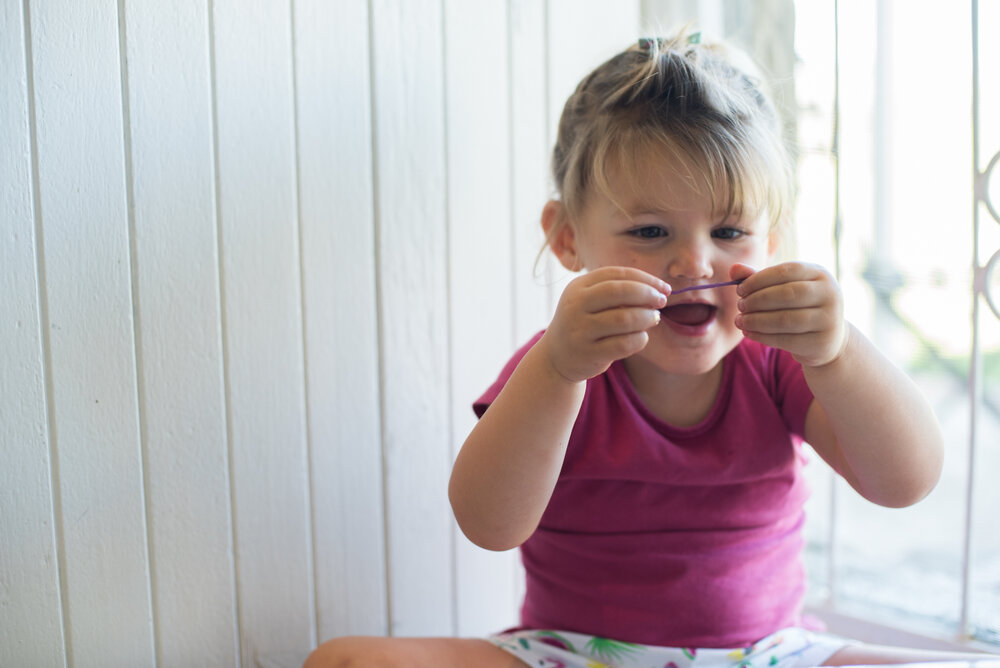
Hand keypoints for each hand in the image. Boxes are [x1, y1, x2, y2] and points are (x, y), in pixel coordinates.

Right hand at [540, 266, 668, 382]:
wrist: (557, 356)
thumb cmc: (585, 322)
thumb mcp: (591, 300)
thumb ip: (617, 291)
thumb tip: (657, 289)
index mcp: (578, 287)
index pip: (616, 274)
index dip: (645, 278)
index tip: (663, 287)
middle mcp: (575, 306)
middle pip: (619, 292)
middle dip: (647, 294)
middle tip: (661, 301)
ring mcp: (580, 330)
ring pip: (624, 319)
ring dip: (647, 317)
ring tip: (653, 318)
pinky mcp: (588, 354)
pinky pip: (624, 344)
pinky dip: (640, 339)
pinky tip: (642, 337)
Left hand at [733, 262, 847, 367]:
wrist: (826, 338)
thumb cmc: (799, 307)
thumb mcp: (783, 288)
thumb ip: (759, 278)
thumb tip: (734, 269)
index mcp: (820, 274)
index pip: (787, 271)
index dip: (759, 279)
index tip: (740, 289)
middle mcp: (830, 294)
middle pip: (787, 294)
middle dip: (757, 300)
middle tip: (740, 306)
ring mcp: (829, 319)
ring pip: (786, 319)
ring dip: (756, 320)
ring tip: (740, 321)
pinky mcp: (821, 342)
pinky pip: (786, 340)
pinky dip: (762, 336)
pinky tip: (748, 333)